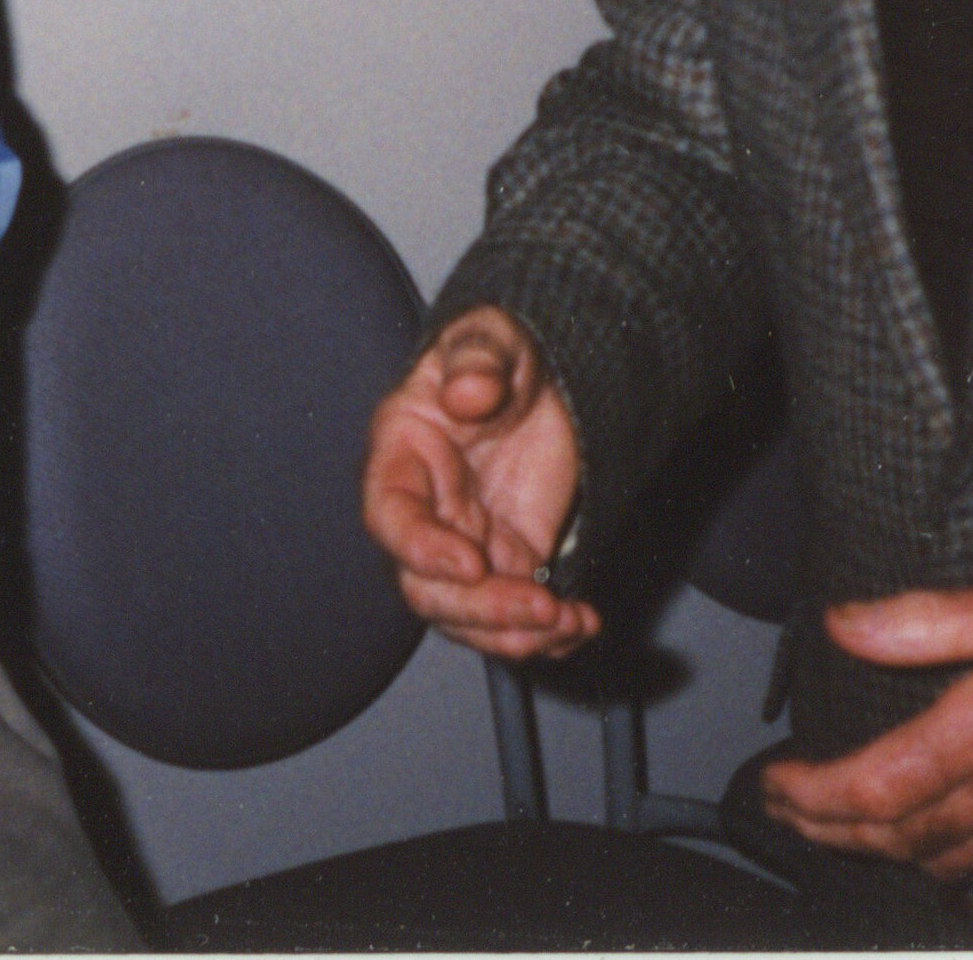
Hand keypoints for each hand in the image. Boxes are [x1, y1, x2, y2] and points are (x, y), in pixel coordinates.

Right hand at [357, 307, 599, 658]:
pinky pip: (515, 614)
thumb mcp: (490, 339)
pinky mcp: (509, 561)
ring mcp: (465, 544)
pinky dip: (547, 632)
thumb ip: (476, 359)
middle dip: (479, 609)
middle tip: (539, 605)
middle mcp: (425, 514)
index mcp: (401, 458)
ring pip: (468, 615)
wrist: (543, 378)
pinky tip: (582, 624)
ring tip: (567, 622)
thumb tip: (469, 394)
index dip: (421, 549)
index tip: (472, 563)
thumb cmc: (499, 353)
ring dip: (513, 633)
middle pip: (427, 588)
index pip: (390, 517)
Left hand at [760, 568, 972, 889]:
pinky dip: (957, 870)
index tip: (774, 785)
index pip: (869, 789)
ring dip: (886, 853)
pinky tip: (945, 856)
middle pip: (895, 838)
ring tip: (849, 831)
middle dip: (829, 832)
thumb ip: (922, 620)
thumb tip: (844, 625)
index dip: (808, 797)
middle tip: (790, 814)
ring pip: (943, 865)